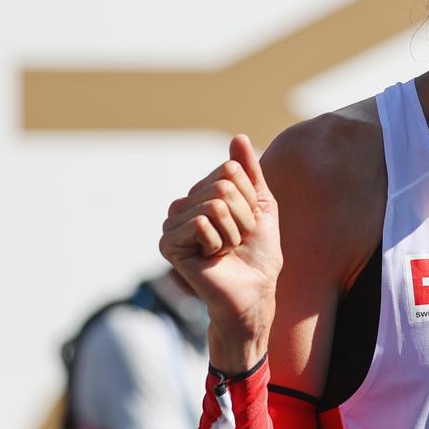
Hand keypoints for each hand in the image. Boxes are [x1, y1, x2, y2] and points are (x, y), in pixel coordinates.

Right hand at [159, 135, 282, 371]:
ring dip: (233, 231)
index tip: (248, 222)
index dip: (250, 198)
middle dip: (243, 216)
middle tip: (238, 239)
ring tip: (226, 248)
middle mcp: (183, 205)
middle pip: (223, 186)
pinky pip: (202, 223)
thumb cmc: (258, 252)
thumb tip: (237, 138)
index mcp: (203, 193)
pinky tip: (212, 257)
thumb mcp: (262, 205)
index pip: (230, 170)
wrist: (254, 291)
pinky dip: (218, 241)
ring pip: (215, 204)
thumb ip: (250, 172)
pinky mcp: (167, 243)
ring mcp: (171, 223)